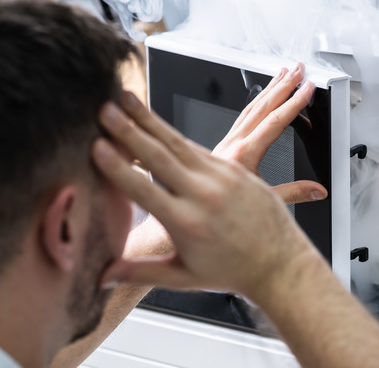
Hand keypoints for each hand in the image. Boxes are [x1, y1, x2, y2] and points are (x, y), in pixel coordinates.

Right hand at [91, 91, 318, 297]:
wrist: (281, 265)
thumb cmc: (233, 272)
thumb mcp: (184, 278)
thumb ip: (140, 273)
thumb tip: (101, 278)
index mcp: (188, 224)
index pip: (144, 190)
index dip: (117, 168)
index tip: (97, 147)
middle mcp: (205, 197)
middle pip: (159, 156)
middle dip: (128, 130)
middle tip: (105, 109)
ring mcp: (222, 178)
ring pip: (178, 142)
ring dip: (149, 119)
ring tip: (127, 100)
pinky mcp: (235, 169)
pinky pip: (198, 146)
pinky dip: (173, 133)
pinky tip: (156, 120)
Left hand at [212, 63, 326, 203]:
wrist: (192, 209)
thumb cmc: (222, 211)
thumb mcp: (263, 202)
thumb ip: (294, 193)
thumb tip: (318, 190)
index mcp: (244, 155)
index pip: (275, 121)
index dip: (294, 103)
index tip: (307, 88)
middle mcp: (233, 144)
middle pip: (262, 106)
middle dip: (282, 86)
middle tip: (298, 70)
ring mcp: (225, 142)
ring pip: (249, 108)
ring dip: (268, 89)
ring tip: (282, 75)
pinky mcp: (221, 146)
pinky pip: (240, 117)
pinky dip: (254, 103)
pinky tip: (260, 99)